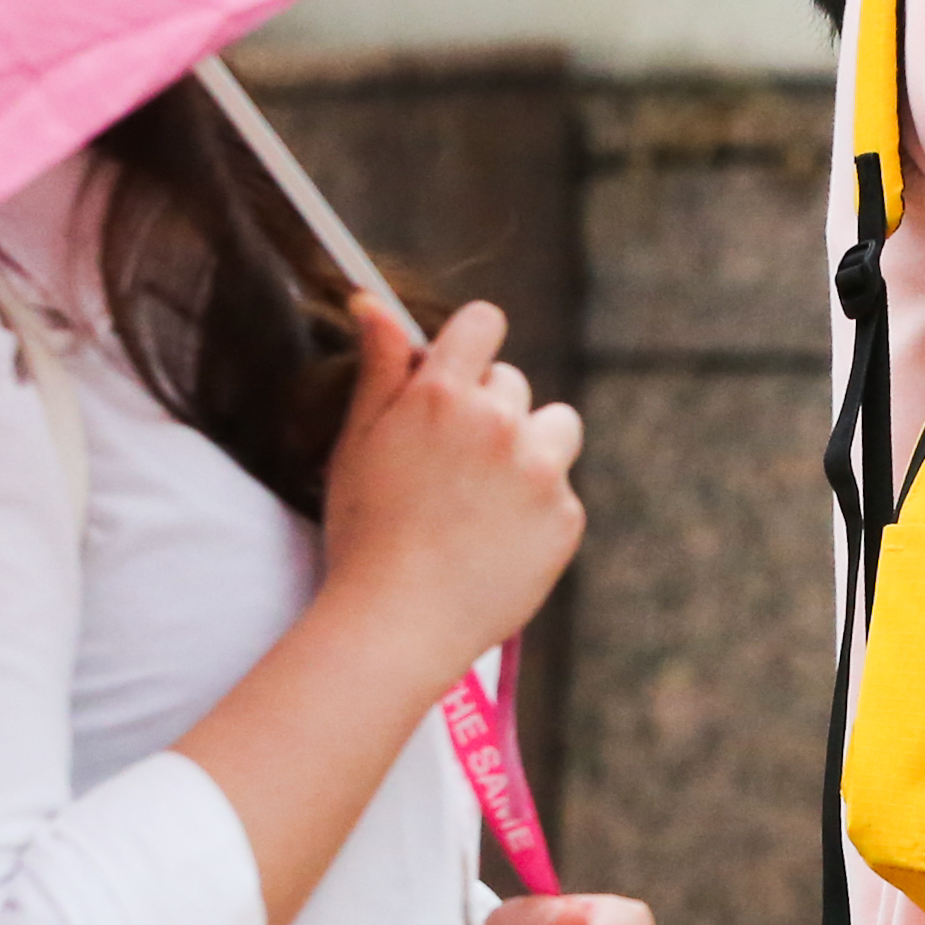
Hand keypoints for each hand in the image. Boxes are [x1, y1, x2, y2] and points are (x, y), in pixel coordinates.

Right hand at [321, 299, 584, 654]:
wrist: (394, 624)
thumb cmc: (363, 532)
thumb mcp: (357, 442)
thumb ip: (380, 368)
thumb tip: (373, 301)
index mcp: (445, 394)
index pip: (483, 322)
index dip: (470, 344)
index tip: (457, 374)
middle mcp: (501, 421)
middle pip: (512, 383)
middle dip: (487, 411)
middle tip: (449, 467)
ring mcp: (541, 471)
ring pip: (554, 427)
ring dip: (529, 448)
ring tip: (484, 499)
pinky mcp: (566, 518)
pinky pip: (561, 491)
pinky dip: (537, 510)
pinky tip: (495, 541)